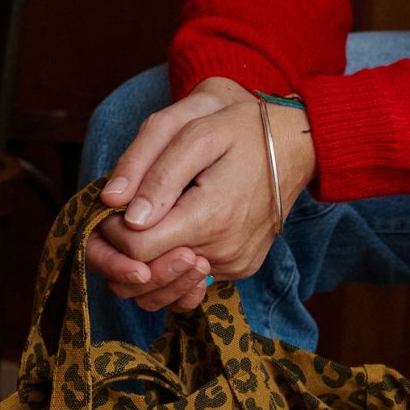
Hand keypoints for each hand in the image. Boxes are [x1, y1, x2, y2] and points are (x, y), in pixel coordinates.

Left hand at [86, 78, 315, 313]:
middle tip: (123, 214)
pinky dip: (176, 257)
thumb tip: (117, 208)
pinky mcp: (241, 268)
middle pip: (151, 272)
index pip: (138, 250)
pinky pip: (194, 276)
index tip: (113, 207)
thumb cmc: (243, 130)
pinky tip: (178, 227)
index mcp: (210, 217)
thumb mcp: (196, 133)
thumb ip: (155, 172)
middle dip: (126, 248)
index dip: (115, 231)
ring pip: (170, 279)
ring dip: (150, 256)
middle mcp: (224, 252)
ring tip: (150, 218)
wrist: (296, 146)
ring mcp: (235, 265)